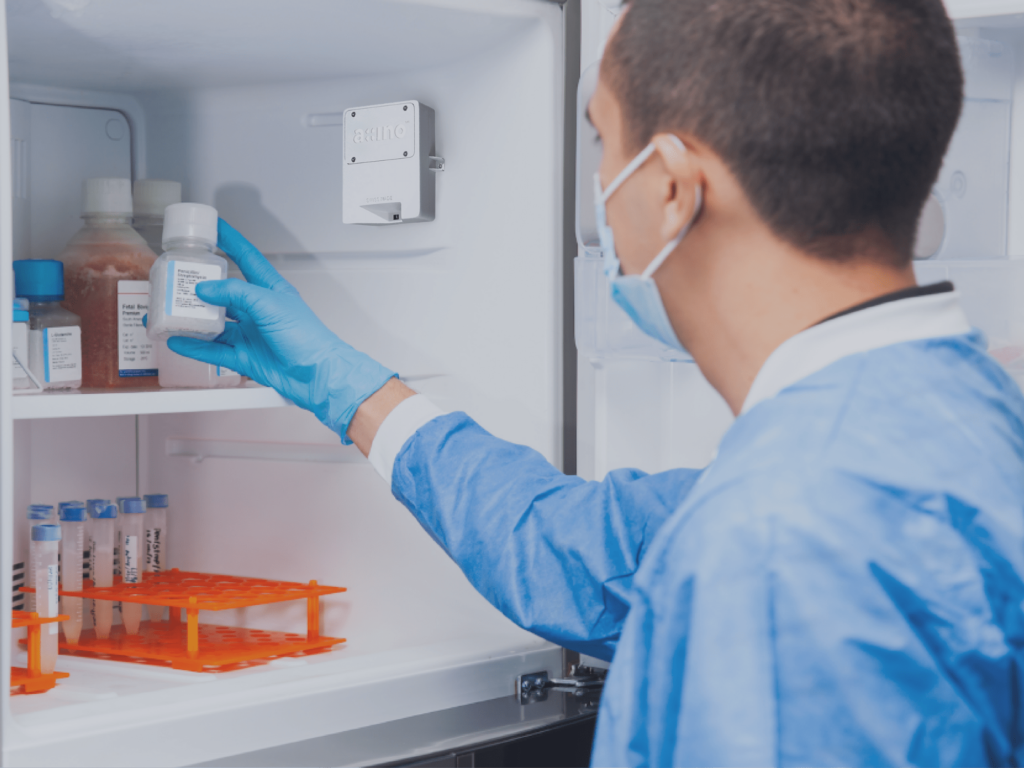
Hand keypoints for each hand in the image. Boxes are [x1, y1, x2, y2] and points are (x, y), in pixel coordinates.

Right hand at [167, 219, 396, 443]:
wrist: (317, 375)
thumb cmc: (307, 338)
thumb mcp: (270, 304)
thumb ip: (236, 293)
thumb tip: (205, 289)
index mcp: (270, 290)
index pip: (247, 258)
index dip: (230, 241)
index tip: (213, 227)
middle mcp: (259, 311)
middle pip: (224, 294)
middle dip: (200, 287)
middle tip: (178, 279)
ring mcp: (251, 334)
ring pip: (215, 324)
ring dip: (193, 318)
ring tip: (169, 311)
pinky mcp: (245, 357)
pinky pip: (214, 350)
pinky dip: (195, 346)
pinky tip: (178, 340)